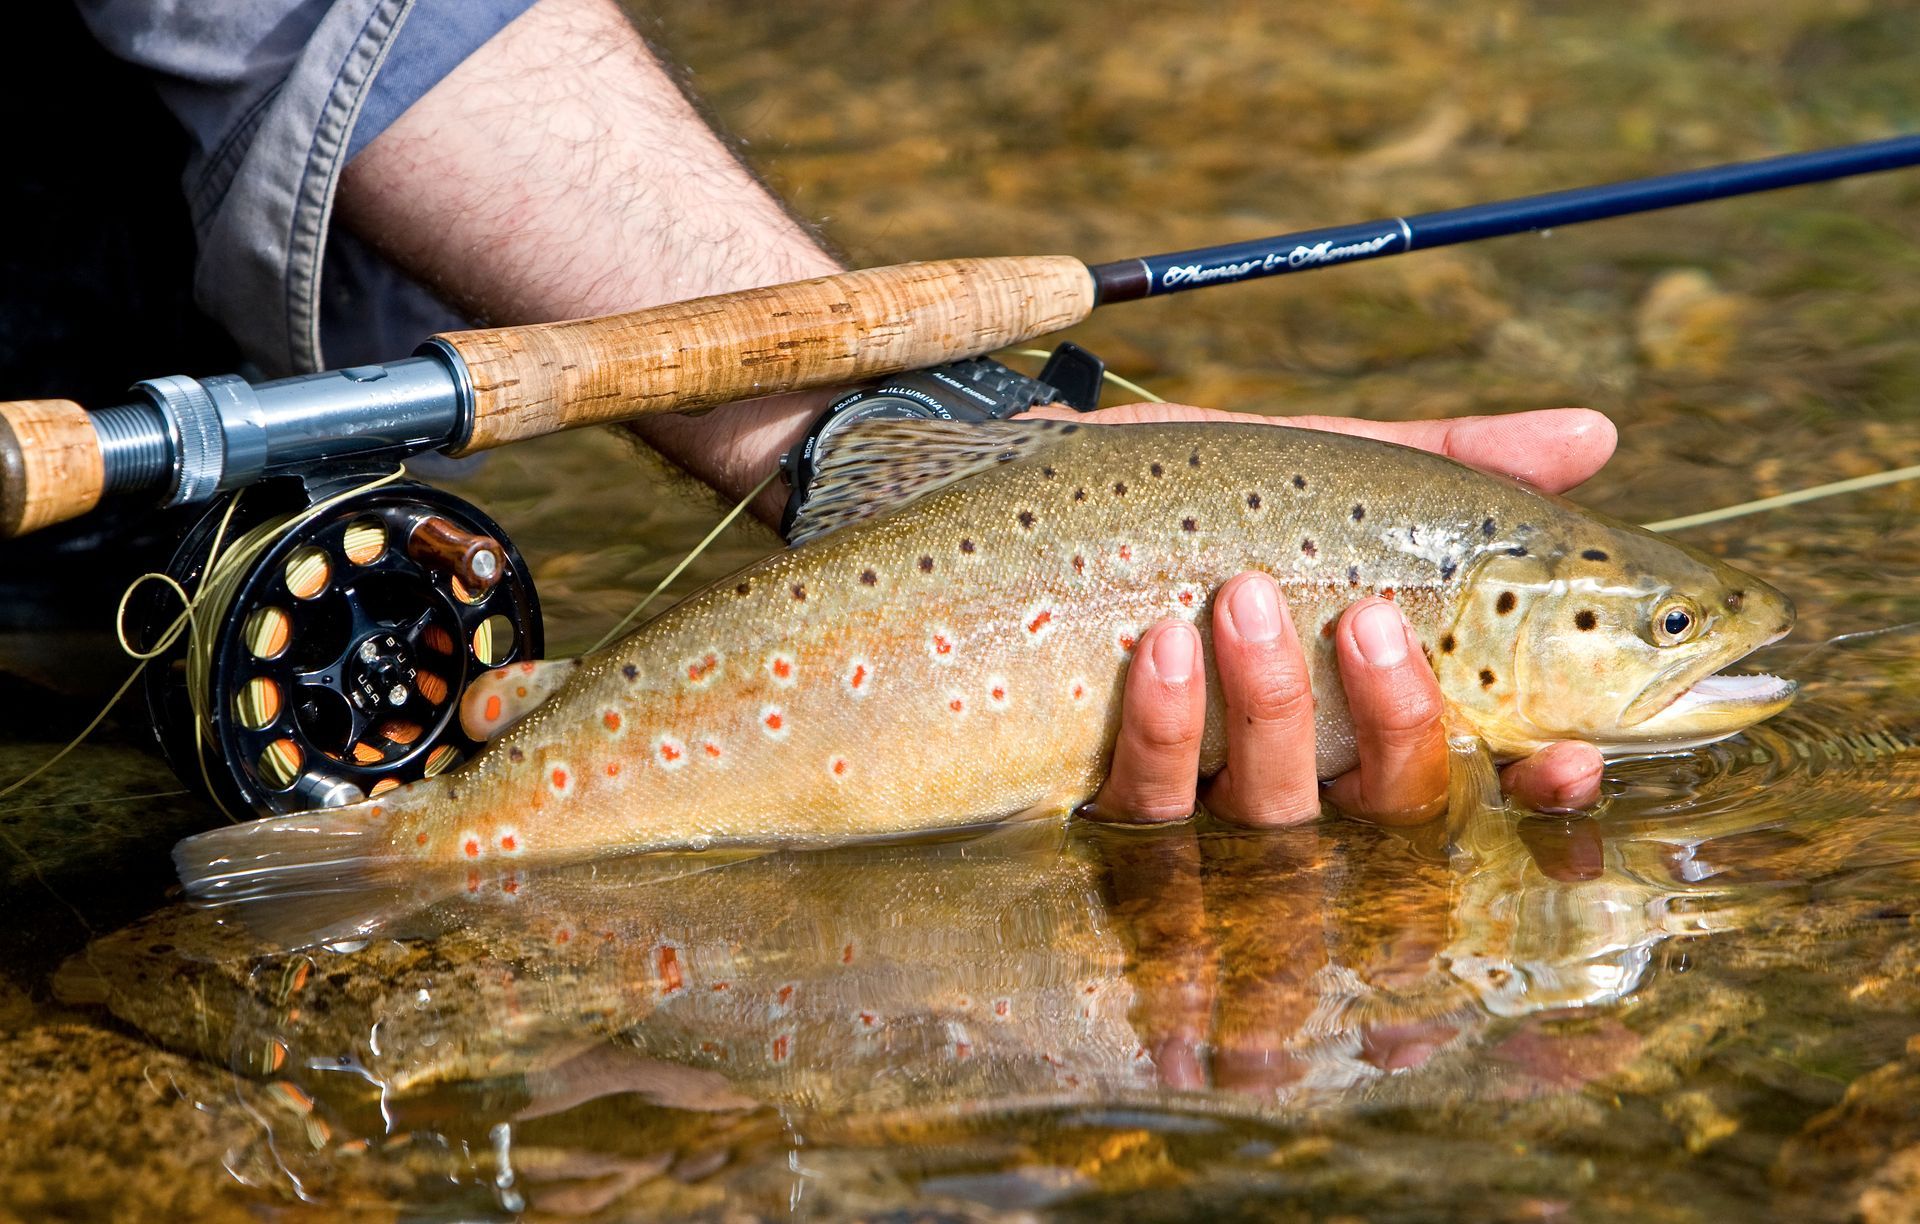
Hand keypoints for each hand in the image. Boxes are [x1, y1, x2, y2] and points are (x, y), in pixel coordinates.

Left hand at [1031, 403, 1615, 824]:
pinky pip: (1151, 804)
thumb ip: (1455, 467)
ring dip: (1271, 710)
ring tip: (1242, 597)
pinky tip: (1160, 648)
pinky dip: (1165, 728)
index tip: (1572, 754)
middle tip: (1371, 619)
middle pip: (1387, 811)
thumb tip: (1600, 437)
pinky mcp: (1105, 801)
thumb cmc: (1184, 491)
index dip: (1537, 788)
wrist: (1018, 490)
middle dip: (1399, 727)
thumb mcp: (1320, 468)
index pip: (1479, 779)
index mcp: (1369, 708)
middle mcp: (1302, 771)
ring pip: (1273, 818)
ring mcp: (1202, 798)